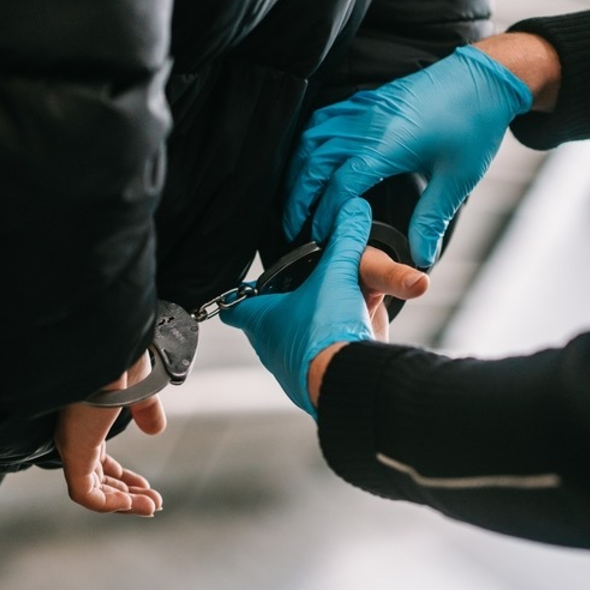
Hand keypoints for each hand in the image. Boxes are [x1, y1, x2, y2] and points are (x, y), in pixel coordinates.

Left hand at [55, 352, 164, 515]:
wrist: (108, 346)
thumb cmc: (119, 358)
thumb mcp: (140, 389)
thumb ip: (146, 411)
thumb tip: (156, 430)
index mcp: (87, 423)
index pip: (101, 462)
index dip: (125, 479)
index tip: (149, 488)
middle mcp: (76, 435)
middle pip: (98, 480)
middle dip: (128, 495)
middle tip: (154, 504)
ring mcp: (72, 444)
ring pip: (92, 491)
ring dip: (123, 503)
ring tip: (151, 507)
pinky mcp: (73, 451)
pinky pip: (85, 493)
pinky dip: (109, 503)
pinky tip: (132, 503)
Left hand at [222, 198, 424, 415]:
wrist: (351, 380)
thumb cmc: (326, 332)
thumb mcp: (337, 273)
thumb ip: (345, 240)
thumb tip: (352, 208)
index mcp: (263, 321)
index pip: (236, 308)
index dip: (239, 297)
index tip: (240, 294)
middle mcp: (273, 348)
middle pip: (269, 323)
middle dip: (282, 308)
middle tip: (296, 292)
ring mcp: (295, 369)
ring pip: (296, 342)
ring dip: (310, 328)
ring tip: (327, 312)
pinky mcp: (319, 381)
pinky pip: (321, 359)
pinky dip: (331, 348)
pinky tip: (348, 338)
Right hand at [283, 45, 531, 266]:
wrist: (484, 78)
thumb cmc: (474, 124)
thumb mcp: (458, 178)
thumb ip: (432, 219)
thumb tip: (420, 257)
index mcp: (387, 145)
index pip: (341, 184)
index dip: (325, 213)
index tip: (320, 235)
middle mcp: (367, 124)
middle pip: (314, 162)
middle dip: (299, 197)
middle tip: (293, 225)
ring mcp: (363, 109)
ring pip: (312, 139)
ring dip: (299, 169)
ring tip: (295, 196)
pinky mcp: (366, 100)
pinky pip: (323, 120)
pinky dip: (309, 143)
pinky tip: (309, 159)